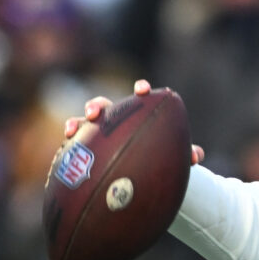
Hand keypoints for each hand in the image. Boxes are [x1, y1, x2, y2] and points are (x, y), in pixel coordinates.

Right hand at [63, 79, 204, 164]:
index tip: (142, 89)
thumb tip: (197, 156)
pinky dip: (67, 148)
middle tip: (96, 112)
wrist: (141, 170)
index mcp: (138, 114)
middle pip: (104, 105)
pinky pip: (72, 146)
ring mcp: (97, 132)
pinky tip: (62, 157)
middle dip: (97, 105)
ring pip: (82, 122)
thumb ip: (185, 154)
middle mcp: (115, 119)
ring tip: (72, 130)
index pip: (140, 96)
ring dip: (76, 122)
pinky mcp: (84, 148)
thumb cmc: (159, 156)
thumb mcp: (174, 156)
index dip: (140, 90)